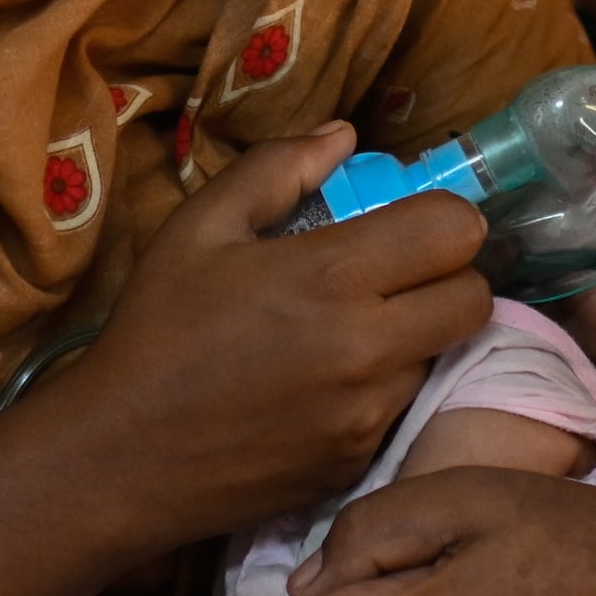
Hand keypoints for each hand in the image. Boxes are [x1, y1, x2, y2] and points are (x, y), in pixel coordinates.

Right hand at [46, 126, 490, 546]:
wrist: (122, 455)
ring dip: (416, 335)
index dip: (441, 218)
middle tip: (395, 275)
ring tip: (351, 331)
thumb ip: (279, 169)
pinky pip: (404, 407)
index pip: (456, 231)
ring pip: (443, 355)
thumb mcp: (200, 228)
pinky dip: (383, 388)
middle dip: (447, 276)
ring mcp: (369, 413)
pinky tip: (327, 383)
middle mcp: (368, 348)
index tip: (406, 223)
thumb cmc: (158, 330)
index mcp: (332, 276)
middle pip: (474, 298)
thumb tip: (346, 136)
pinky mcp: (359, 460)